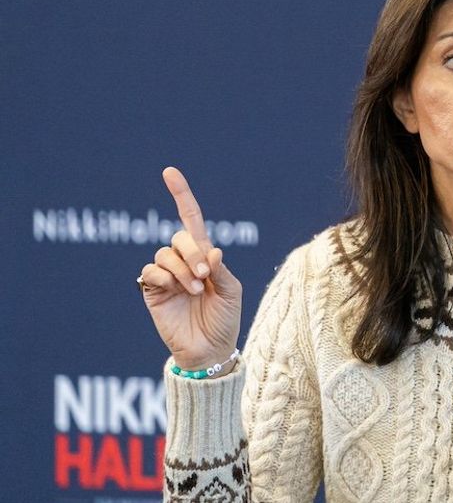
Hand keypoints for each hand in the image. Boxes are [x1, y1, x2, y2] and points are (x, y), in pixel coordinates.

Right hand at [138, 167, 242, 373]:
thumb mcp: (232, 291)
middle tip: (204, 276)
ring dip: (181, 270)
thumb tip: (211, 249)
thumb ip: (221, 269)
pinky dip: (164, 278)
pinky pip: (150, 272)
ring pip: (164, 254)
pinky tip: (174, 291)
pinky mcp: (152, 291)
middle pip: (179, 237)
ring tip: (195, 290)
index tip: (169, 172)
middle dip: (192, 253)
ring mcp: (167, 275)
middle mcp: (183, 261)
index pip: (191, 220)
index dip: (181, 195)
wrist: (210, 350)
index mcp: (204, 256)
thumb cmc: (225, 319)